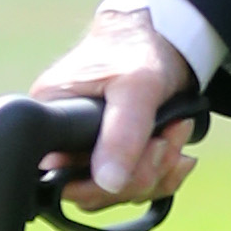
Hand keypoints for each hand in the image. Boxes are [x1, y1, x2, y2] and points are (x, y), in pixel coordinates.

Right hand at [26, 6, 202, 208]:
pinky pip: (133, 186)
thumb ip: (121, 136)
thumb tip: (108, 182)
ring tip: (177, 133)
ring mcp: (88, 151)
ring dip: (156, 172)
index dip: (103, 182)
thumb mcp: (135, 87)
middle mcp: (62, 139)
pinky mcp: (113, 156)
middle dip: (140, 174)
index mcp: (51, 115)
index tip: (143, 153)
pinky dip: (162, 174)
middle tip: (167, 141)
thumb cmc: (137, 50)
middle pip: (92, 192)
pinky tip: (178, 153)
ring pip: (117, 192)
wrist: (161, 38)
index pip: (61, 177)